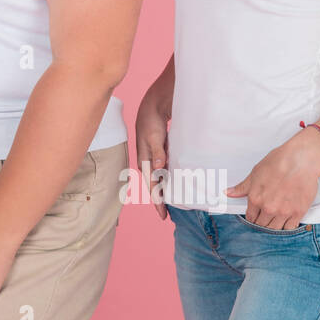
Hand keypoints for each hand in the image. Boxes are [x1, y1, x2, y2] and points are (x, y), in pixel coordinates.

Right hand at [135, 89, 170, 220]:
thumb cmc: (151, 120)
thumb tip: (158, 168)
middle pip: (154, 184)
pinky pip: (163, 169)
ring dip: (164, 188)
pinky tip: (174, 181)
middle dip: (160, 199)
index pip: (151, 185)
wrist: (152, 105)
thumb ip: (158, 152)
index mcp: (144, 160)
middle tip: (168, 214)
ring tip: (172, 201)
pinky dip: (168, 177)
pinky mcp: (159, 151)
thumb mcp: (154, 136)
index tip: (163, 215)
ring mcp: (153, 156)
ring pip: (159, 177)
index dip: (157, 200)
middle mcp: (147, 160)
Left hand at [225, 125, 319, 229]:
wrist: (300, 160)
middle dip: (262, 222)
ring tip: (275, 218)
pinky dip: (288, 226)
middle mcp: (269, 207)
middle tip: (266, 216)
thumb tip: (229, 192)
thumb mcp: (255, 173)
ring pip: (275, 229)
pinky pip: (291, 227)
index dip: (252, 217)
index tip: (255, 216)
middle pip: (262, 225)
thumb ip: (242, 187)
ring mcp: (284, 211)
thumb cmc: (279, 162)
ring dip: (274, 225)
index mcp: (256, 198)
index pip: (250, 217)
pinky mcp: (298, 212)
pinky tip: (287, 220)